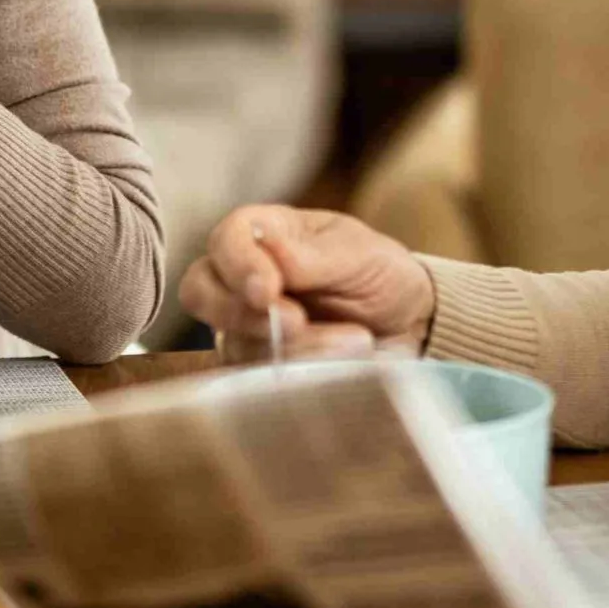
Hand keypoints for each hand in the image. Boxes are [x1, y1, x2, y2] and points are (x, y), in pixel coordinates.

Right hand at [179, 206, 437, 360]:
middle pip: (201, 291)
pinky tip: (341, 362)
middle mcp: (244, 276)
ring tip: (355, 341)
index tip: (267, 291)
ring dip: (293, 347)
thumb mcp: (360, 254)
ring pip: (233, 340)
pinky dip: (299, 371)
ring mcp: (246, 323)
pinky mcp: (258, 364)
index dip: (238, 265)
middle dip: (242, 313)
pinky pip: (255, 375)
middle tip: (297, 322)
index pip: (226, 240)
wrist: (407, 324)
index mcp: (266, 232)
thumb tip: (270, 254)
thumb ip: (312, 255)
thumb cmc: (380, 273)